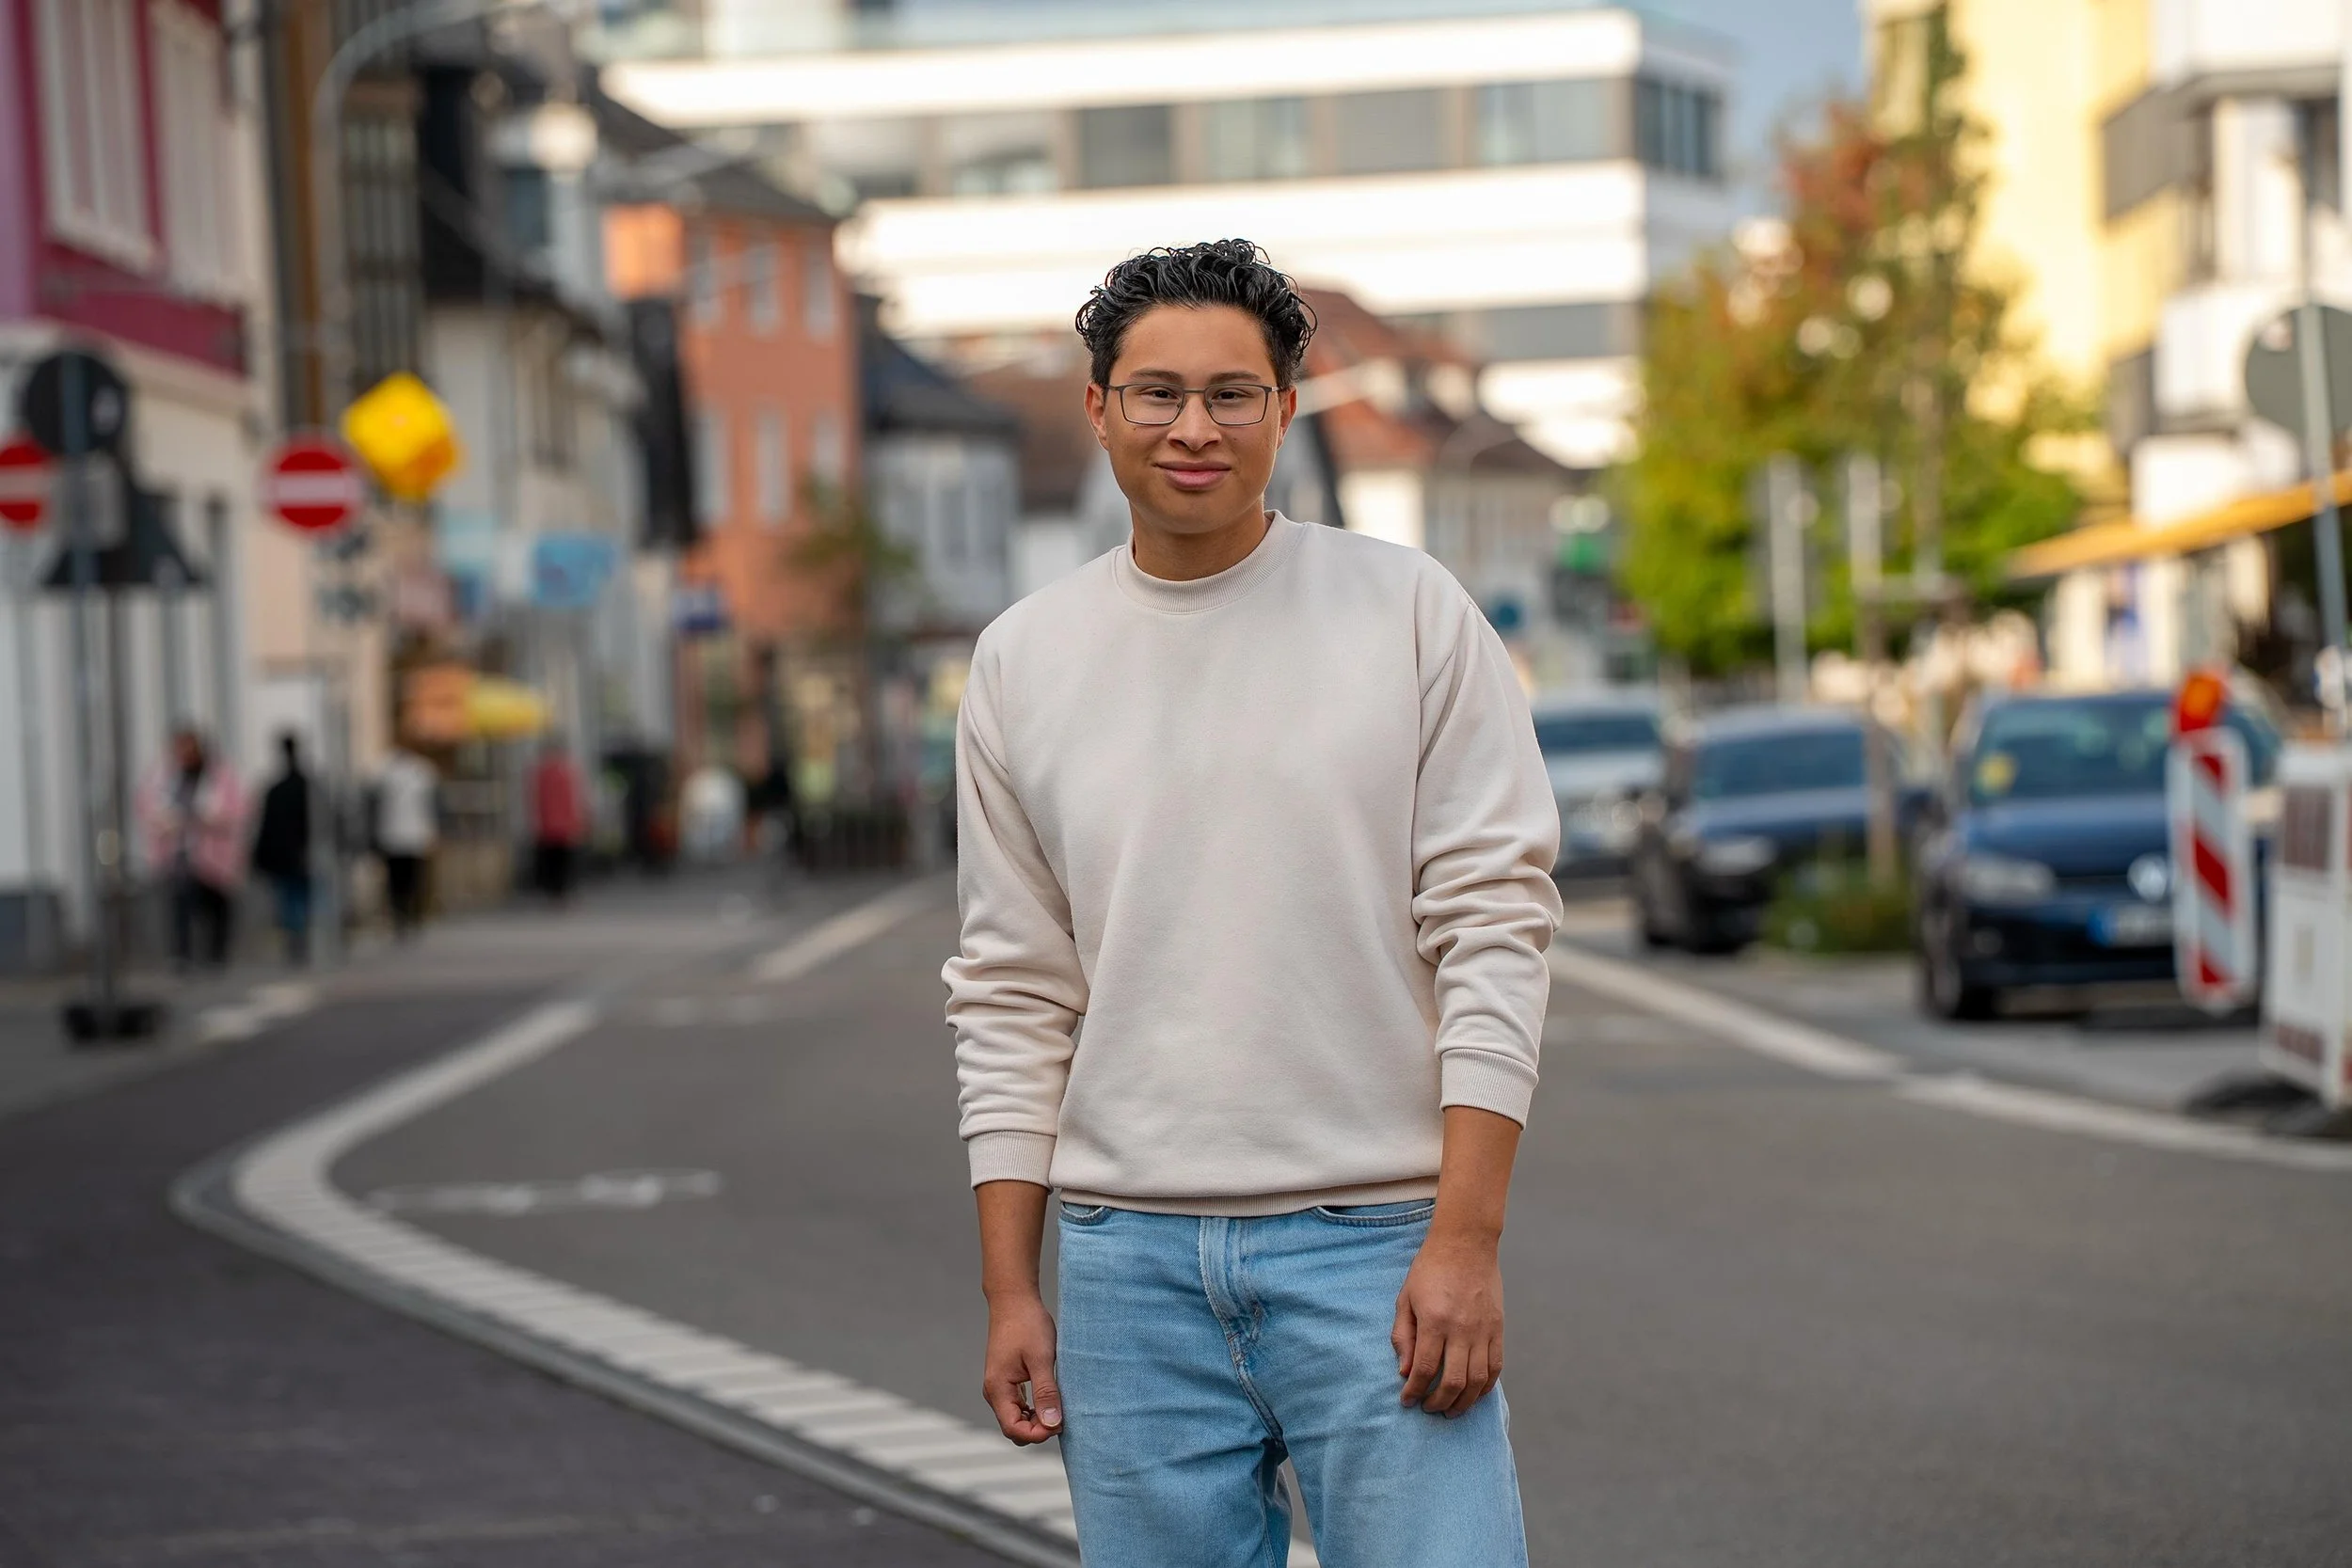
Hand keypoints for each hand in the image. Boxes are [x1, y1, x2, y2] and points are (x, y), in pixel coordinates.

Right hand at [981, 1291, 1062, 1443]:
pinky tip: (1050, 1399)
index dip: (1037, 1434)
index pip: (1013, 1429)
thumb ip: (1046, 1392)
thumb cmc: (1027, 1324)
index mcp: (998, 1389)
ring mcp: (999, 1386)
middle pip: (1013, 1427)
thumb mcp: (1041, 1358)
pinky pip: (1017, 1405)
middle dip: (1037, 1430)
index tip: (1060, 1424)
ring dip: (1036, 1420)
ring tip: (1058, 1407)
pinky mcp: (1006, 1379)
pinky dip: (1033, 1408)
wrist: (1014, 1299)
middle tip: (1062, 1416)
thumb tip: (1052, 1423)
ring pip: (1016, 1417)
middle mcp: (994, 1391)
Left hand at [1392, 1231, 1504, 1417]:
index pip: (1425, 1369)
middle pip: (1454, 1382)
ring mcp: (1483, 1330)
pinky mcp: (1498, 1328)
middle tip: (1427, 1409)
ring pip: (1477, 1381)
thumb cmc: (1430, 1269)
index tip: (1407, 1400)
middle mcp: (1462, 1329)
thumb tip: (1405, 1372)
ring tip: (1450, 1410)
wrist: (1466, 1243)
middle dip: (1438, 1402)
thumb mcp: (1406, 1298)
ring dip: (1463, 1402)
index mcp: (1435, 1321)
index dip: (1415, 1391)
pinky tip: (1474, 1394)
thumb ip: (1403, 1336)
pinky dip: (1485, 1387)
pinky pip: (1495, 1367)